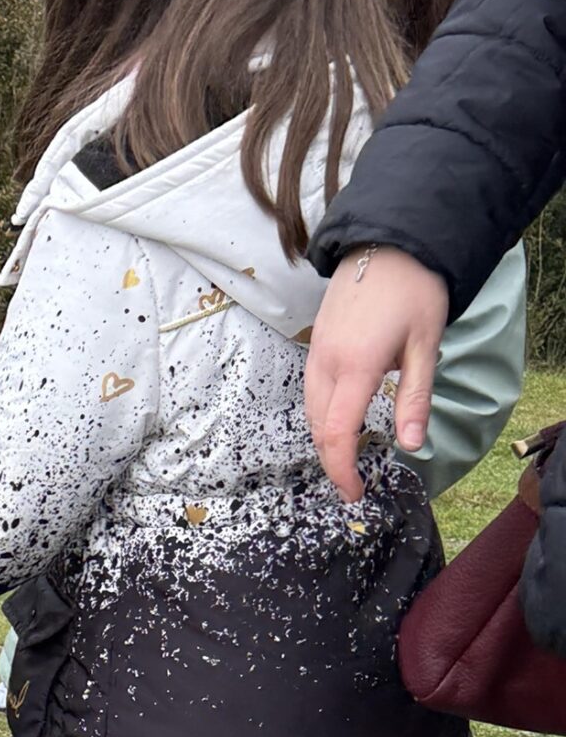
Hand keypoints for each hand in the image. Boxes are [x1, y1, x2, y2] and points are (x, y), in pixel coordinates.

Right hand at [304, 247, 448, 498]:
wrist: (389, 243)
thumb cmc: (415, 292)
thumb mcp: (426, 347)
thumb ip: (415, 399)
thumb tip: (410, 445)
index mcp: (356, 367)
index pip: (337, 433)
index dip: (342, 469)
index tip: (355, 492)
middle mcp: (326, 364)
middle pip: (318, 428)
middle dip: (333, 461)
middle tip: (355, 483)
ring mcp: (317, 353)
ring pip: (311, 411)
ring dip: (325, 440)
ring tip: (348, 456)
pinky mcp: (316, 344)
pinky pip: (312, 391)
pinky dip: (322, 416)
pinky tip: (342, 420)